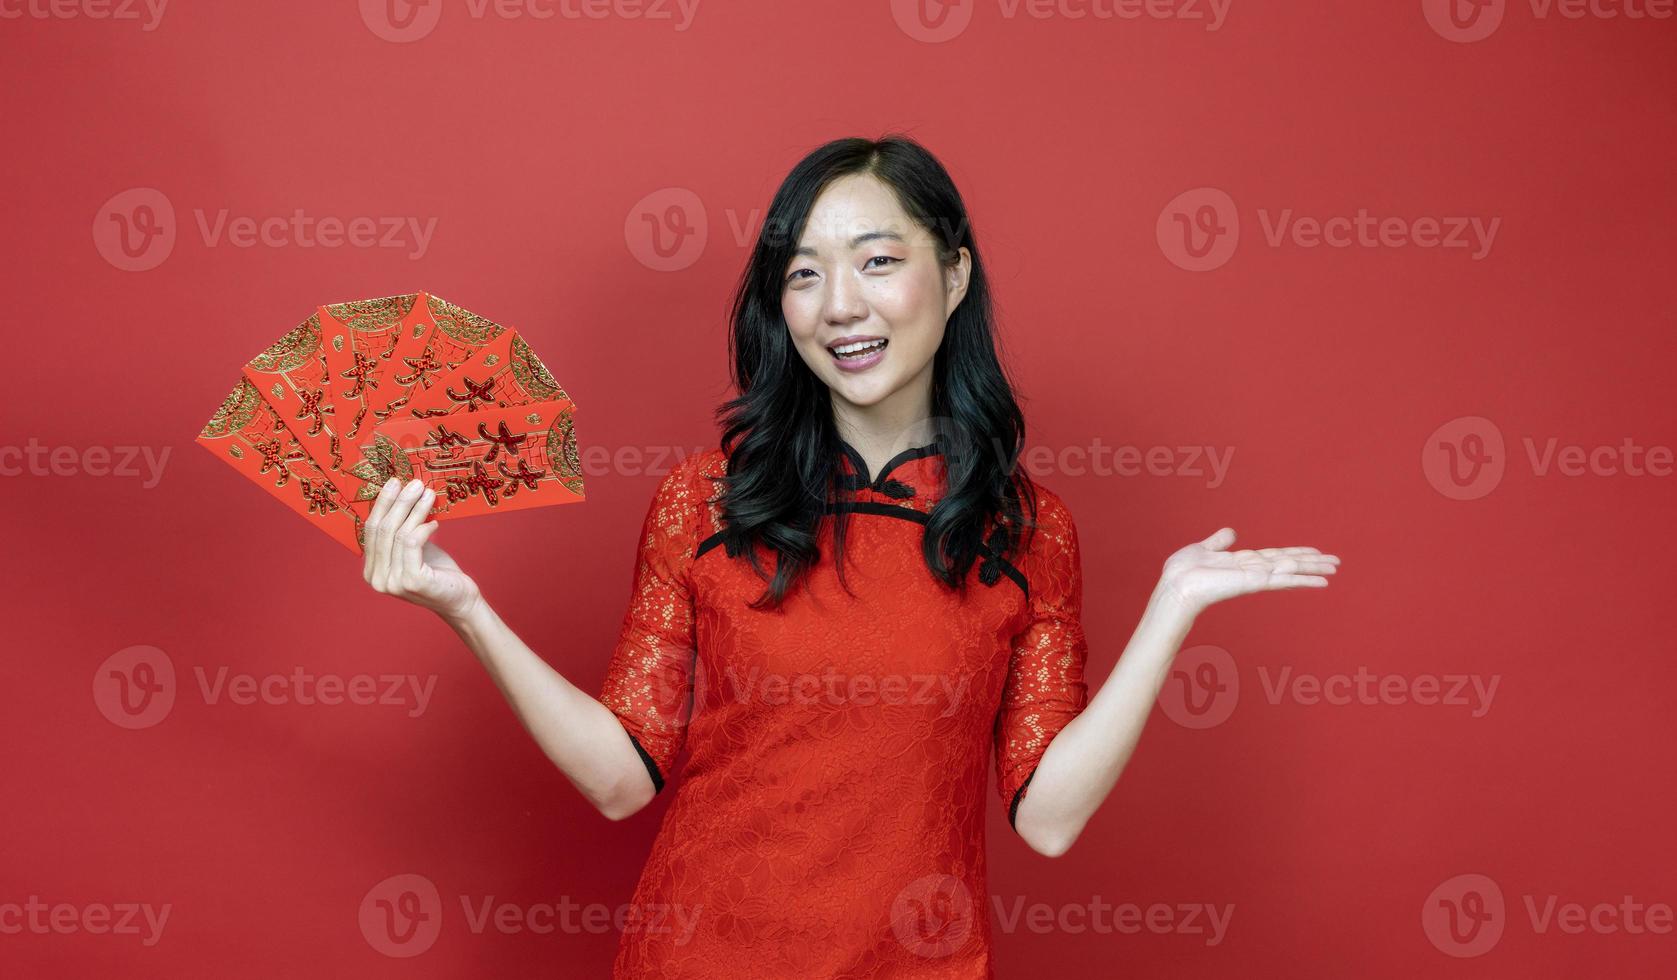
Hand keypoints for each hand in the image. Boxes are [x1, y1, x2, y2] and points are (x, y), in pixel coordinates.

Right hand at [361, 477, 481, 621]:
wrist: (459, 599)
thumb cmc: (437, 571)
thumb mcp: (414, 548)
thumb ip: (401, 529)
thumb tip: (402, 493)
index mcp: (371, 570)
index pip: (370, 530)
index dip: (382, 504)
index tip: (395, 482)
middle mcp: (376, 579)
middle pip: (383, 529)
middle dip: (399, 502)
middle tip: (415, 483)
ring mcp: (392, 582)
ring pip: (399, 534)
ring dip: (415, 510)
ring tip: (428, 494)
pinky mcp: (411, 581)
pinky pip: (412, 543)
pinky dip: (423, 527)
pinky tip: (435, 522)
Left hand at [1155, 527, 1339, 619]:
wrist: (1176, 585)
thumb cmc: (1184, 572)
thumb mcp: (1202, 549)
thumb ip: (1219, 542)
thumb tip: (1231, 532)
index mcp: (1243, 562)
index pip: (1276, 556)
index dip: (1296, 552)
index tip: (1315, 551)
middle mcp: (1253, 571)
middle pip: (1289, 563)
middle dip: (1312, 562)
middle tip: (1336, 562)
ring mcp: (1255, 578)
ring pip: (1290, 570)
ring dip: (1313, 570)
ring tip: (1334, 569)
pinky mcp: (1254, 583)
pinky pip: (1282, 579)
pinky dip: (1301, 579)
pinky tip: (1319, 580)